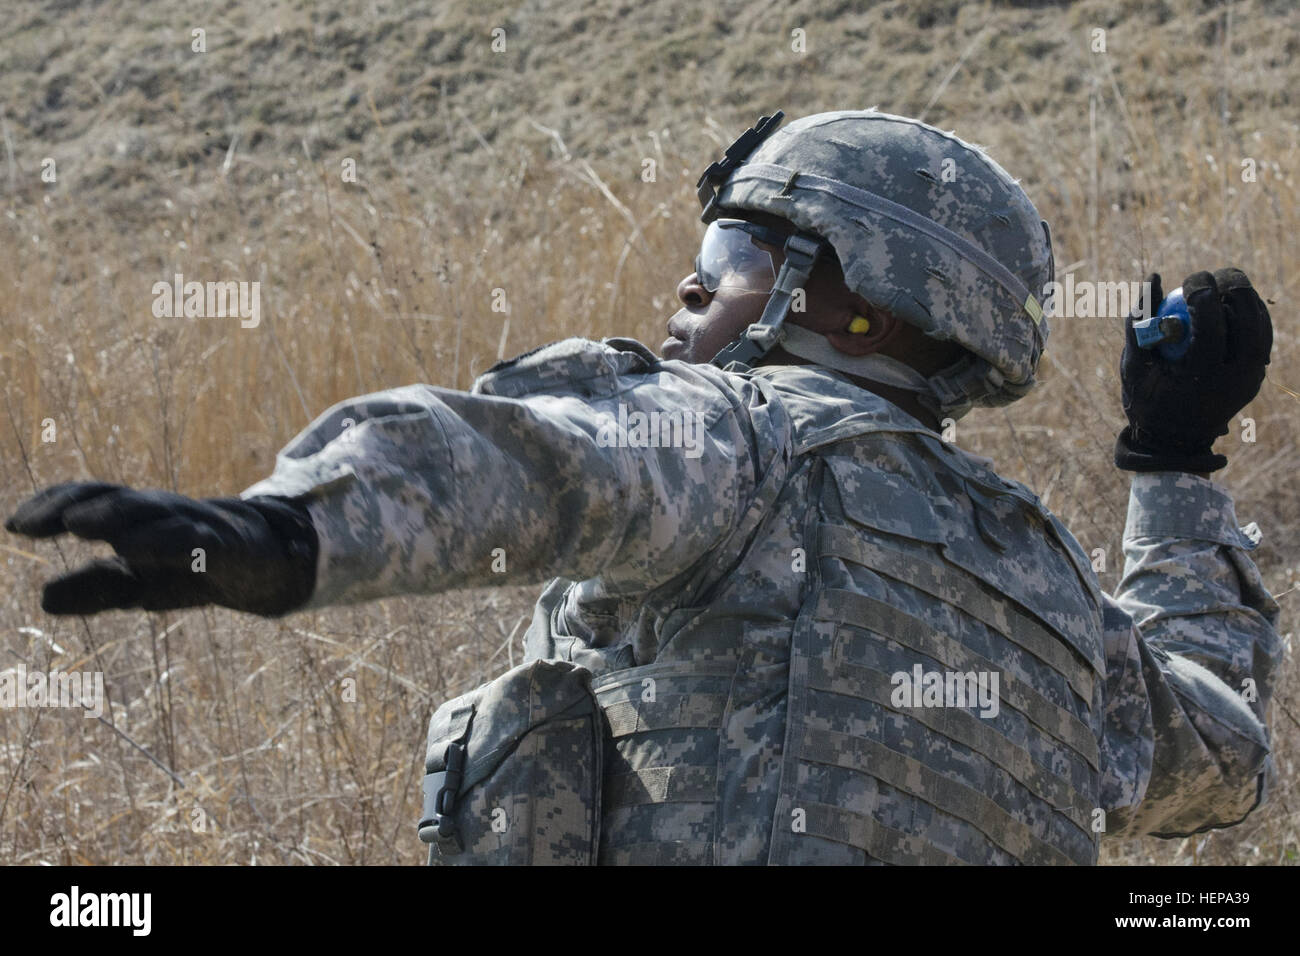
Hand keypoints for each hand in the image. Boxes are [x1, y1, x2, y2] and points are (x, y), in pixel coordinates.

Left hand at [5, 482, 317, 615]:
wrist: (264, 565)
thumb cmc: (193, 567)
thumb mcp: (139, 584)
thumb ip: (95, 587)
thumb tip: (42, 600)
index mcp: (136, 517)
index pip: (91, 499)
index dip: (52, 505)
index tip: (15, 525)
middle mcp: (162, 512)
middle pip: (117, 498)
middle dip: (76, 505)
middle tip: (38, 523)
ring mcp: (194, 525)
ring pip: (153, 512)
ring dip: (114, 516)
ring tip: (79, 525)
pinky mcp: (224, 545)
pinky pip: (192, 538)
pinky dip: (163, 539)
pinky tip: (135, 549)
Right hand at [1115, 269, 1271, 472]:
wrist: (1174, 437)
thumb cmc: (1146, 397)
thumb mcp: (1133, 363)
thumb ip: (1140, 320)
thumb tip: (1154, 276)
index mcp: (1200, 375)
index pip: (1210, 321)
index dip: (1201, 290)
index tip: (1189, 280)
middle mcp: (1233, 378)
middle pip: (1246, 318)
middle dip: (1232, 287)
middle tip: (1214, 276)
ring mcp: (1251, 378)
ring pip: (1260, 323)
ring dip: (1244, 298)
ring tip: (1221, 287)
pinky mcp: (1258, 375)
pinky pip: (1262, 335)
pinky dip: (1249, 314)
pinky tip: (1231, 304)